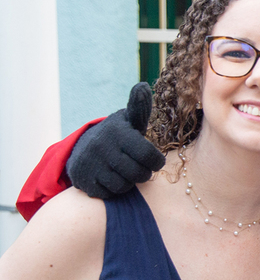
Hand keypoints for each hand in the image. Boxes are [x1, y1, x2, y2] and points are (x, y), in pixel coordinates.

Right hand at [67, 83, 164, 198]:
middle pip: (139, 174)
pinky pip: (109, 194)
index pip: (149, 156)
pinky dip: (114, 190)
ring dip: (130, 182)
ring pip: (124, 186)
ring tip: (127, 172)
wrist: (83, 146)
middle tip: (141, 167)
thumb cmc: (118, 134)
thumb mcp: (130, 120)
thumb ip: (140, 107)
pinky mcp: (82, 179)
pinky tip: (112, 178)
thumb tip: (143, 85)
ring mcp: (91, 164)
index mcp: (119, 133)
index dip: (156, 162)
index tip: (154, 161)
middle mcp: (102, 147)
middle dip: (144, 173)